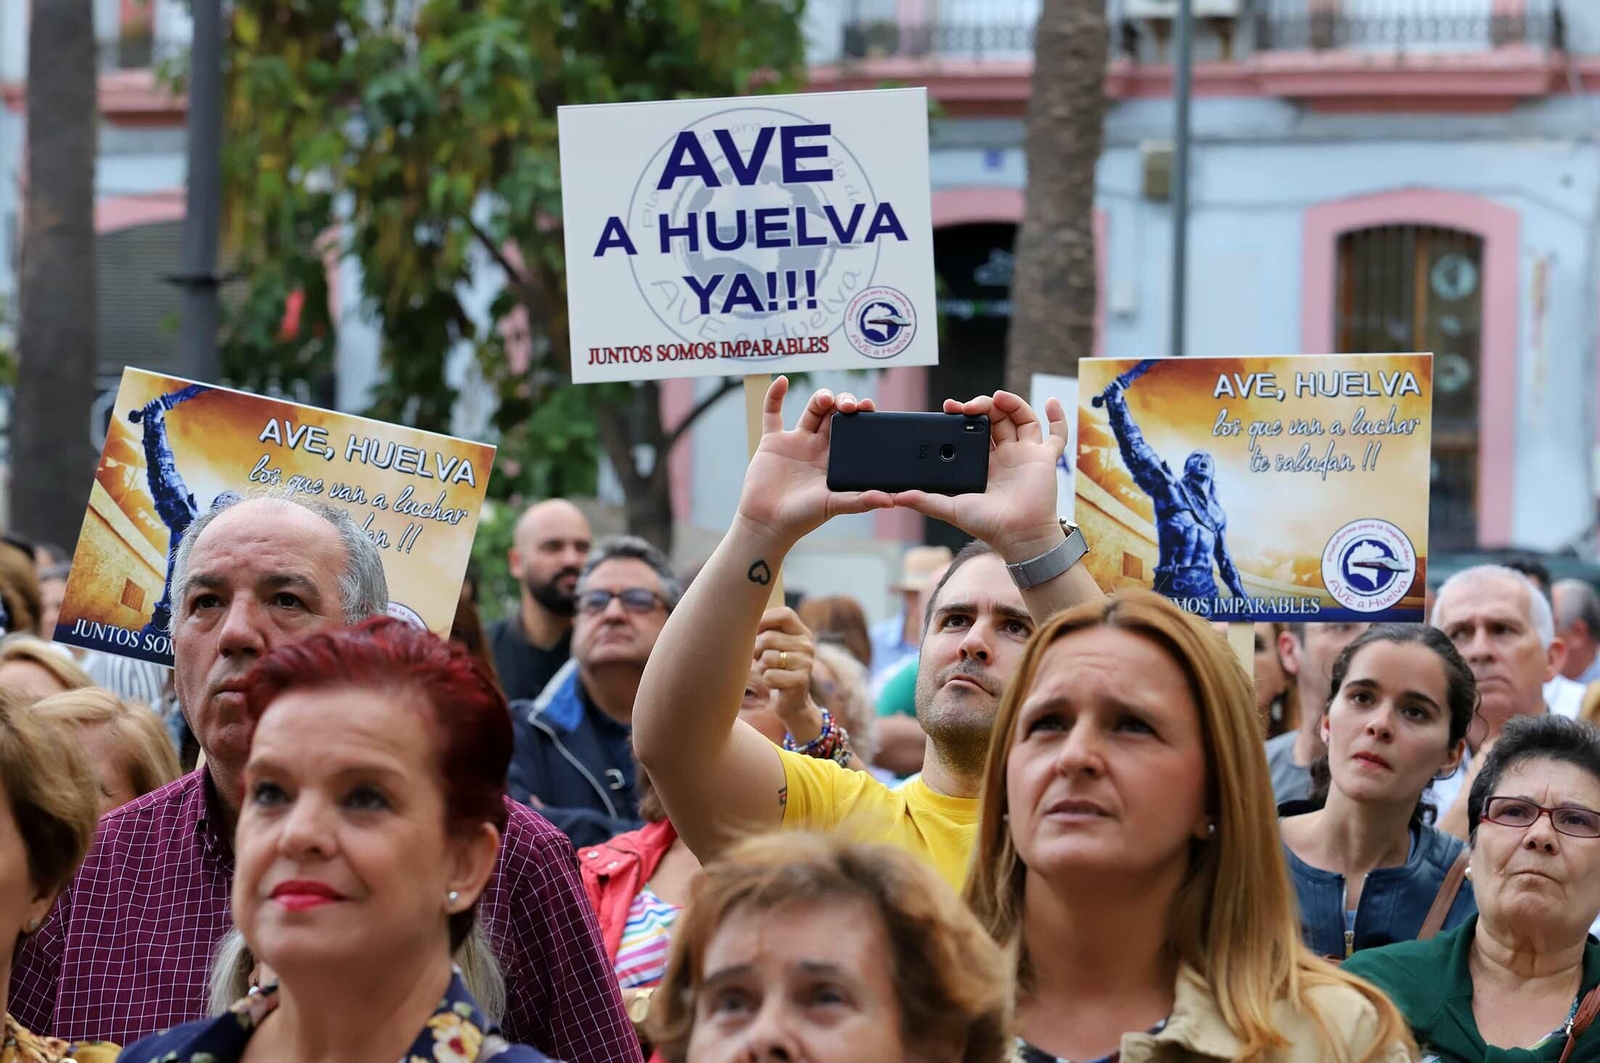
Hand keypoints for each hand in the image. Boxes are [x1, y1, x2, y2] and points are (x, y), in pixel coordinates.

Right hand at [734, 377, 894, 545]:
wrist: (768, 523)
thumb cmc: (802, 518)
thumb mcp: (834, 506)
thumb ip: (860, 501)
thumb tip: (891, 500)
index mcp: (836, 459)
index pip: (854, 430)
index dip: (862, 416)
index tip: (869, 407)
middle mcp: (818, 447)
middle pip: (835, 415)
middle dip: (843, 404)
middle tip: (847, 406)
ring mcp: (795, 442)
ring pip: (811, 409)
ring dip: (820, 397)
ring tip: (825, 399)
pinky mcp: (772, 442)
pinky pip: (772, 413)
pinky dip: (775, 395)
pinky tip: (782, 381)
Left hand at [752, 607, 822, 738]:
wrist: (792, 702)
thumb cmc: (776, 669)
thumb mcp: (774, 647)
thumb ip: (766, 631)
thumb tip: (741, 619)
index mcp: (802, 633)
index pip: (784, 614)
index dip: (765, 621)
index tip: (755, 633)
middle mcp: (807, 645)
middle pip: (769, 638)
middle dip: (757, 650)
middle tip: (761, 660)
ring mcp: (806, 663)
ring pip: (767, 657)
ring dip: (761, 667)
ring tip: (769, 671)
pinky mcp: (801, 680)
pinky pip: (769, 676)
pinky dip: (766, 681)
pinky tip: (775, 683)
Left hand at [893, 390, 1067, 562]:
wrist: (1017, 537)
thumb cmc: (988, 526)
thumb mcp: (951, 509)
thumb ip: (925, 500)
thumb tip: (895, 497)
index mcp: (983, 462)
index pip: (973, 430)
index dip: (963, 415)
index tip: (950, 407)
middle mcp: (1005, 455)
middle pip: (997, 419)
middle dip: (983, 406)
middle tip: (970, 405)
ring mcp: (1026, 455)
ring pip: (1022, 419)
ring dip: (1011, 403)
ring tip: (998, 397)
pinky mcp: (1046, 459)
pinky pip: (1057, 435)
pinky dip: (1058, 417)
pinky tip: (1051, 401)